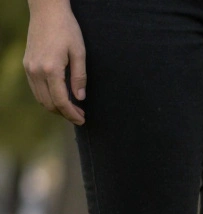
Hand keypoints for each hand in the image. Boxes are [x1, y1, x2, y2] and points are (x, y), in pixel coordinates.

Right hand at [23, 1, 86, 124]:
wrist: (47, 12)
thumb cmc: (67, 30)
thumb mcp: (80, 53)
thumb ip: (80, 77)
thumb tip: (80, 98)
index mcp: (51, 69)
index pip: (61, 101)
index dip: (72, 114)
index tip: (82, 120)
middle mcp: (36, 71)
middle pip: (48, 103)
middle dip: (64, 114)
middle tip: (80, 116)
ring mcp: (29, 68)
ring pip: (40, 98)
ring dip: (55, 107)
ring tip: (71, 109)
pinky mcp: (27, 64)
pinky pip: (35, 88)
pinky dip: (47, 97)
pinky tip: (59, 97)